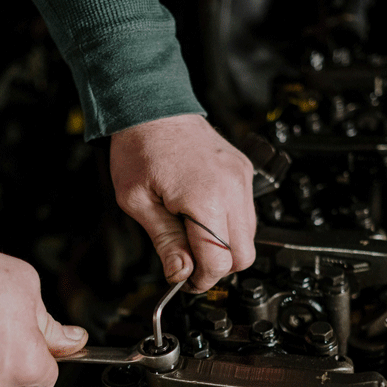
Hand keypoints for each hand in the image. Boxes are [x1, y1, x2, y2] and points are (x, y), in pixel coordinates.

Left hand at [110, 114, 256, 291]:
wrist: (153, 105)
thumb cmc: (140, 147)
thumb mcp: (137, 202)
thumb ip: (164, 242)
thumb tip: (180, 274)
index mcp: (205, 199)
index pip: (219, 262)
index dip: (202, 280)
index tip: (186, 281)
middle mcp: (232, 189)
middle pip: (243, 255)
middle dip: (218, 267)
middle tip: (190, 263)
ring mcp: (241, 179)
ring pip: (249, 236)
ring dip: (224, 246)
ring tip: (191, 235)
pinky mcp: (243, 172)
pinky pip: (246, 213)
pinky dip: (229, 224)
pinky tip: (202, 215)